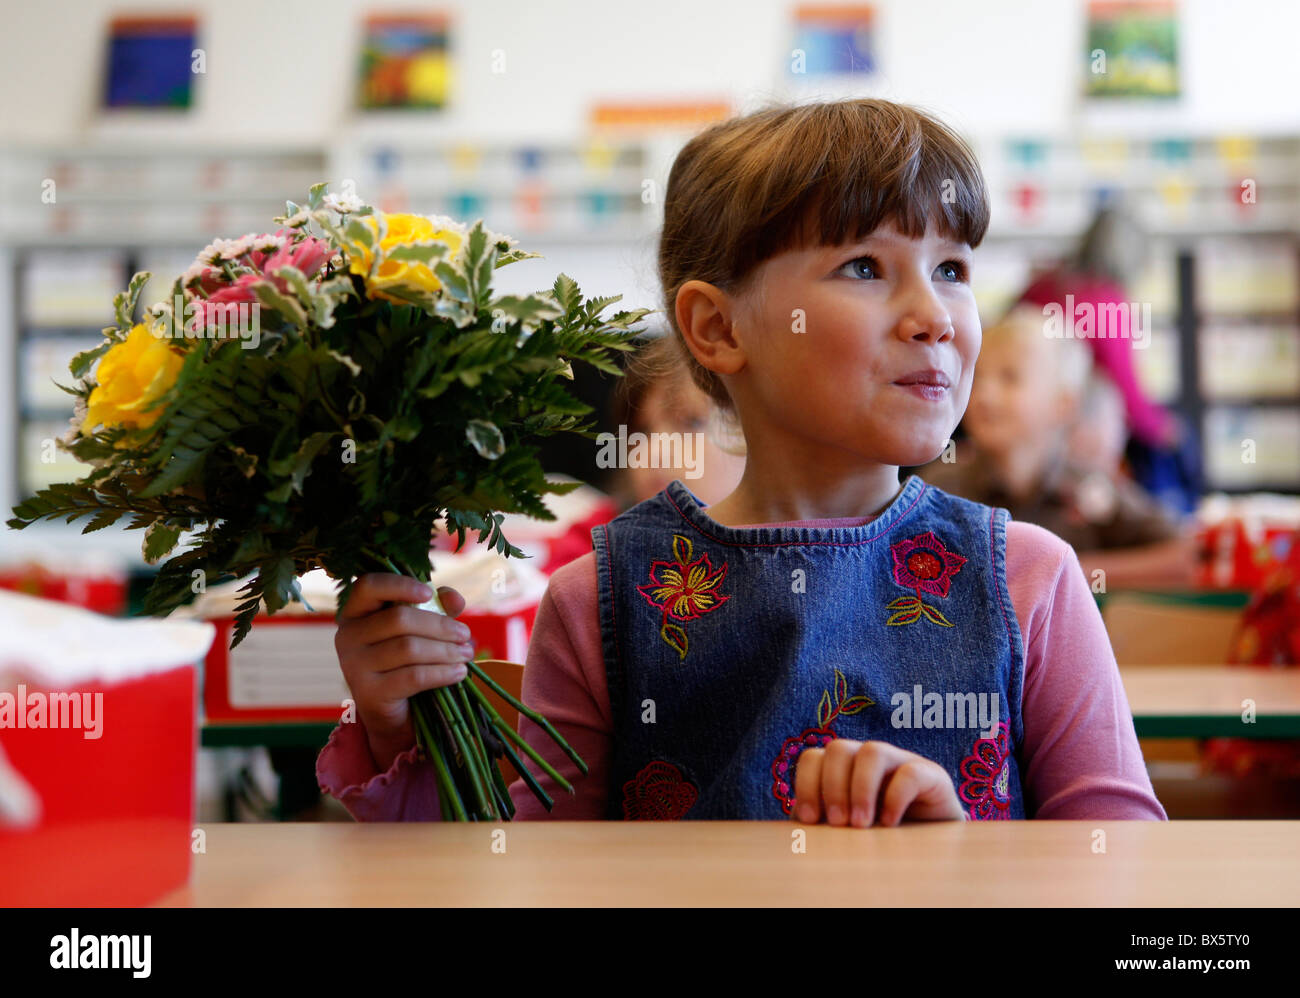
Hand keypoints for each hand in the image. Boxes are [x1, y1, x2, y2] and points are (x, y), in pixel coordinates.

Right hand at [334, 574, 474, 771]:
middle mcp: (347, 636)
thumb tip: (453, 599)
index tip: (429, 593)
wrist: (392, 713)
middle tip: (465, 635)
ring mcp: (354, 666)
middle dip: (440, 626)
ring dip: (446, 651)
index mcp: (355, 612)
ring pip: (408, 648)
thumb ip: (436, 607)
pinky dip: (442, 673)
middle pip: (398, 619)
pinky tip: (459, 672)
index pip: (369, 586)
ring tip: (466, 654)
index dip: (400, 585)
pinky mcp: (369, 693)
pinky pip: (413, 676)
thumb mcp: (421, 629)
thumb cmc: (405, 661)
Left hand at [792, 739, 964, 826]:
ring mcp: (901, 762)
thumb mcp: (844, 833)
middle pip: (839, 748)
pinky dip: (896, 797)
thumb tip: (794, 832)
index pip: (814, 757)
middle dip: (832, 787)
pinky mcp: (931, 776)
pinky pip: (911, 772)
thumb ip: (820, 826)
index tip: (810, 820)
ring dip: (861, 789)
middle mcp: (868, 759)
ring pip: (873, 751)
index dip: (806, 785)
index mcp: (843, 768)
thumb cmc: (878, 839)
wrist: (932, 846)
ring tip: (860, 825)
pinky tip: (889, 824)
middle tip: (838, 823)